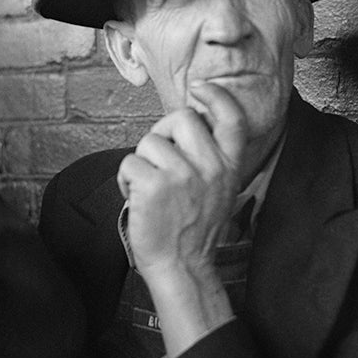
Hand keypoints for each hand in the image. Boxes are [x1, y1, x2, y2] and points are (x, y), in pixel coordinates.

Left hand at [116, 82, 246, 355]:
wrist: (182, 267)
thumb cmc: (194, 229)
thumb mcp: (220, 190)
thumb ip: (211, 157)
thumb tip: (190, 121)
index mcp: (229, 165)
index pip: (231, 118)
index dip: (216, 96)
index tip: (199, 90)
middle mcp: (210, 166)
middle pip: (182, 117)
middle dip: (164, 130)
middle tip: (160, 157)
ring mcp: (182, 175)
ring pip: (150, 141)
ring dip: (142, 162)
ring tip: (149, 188)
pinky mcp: (154, 186)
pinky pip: (129, 162)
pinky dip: (125, 179)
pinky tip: (136, 197)